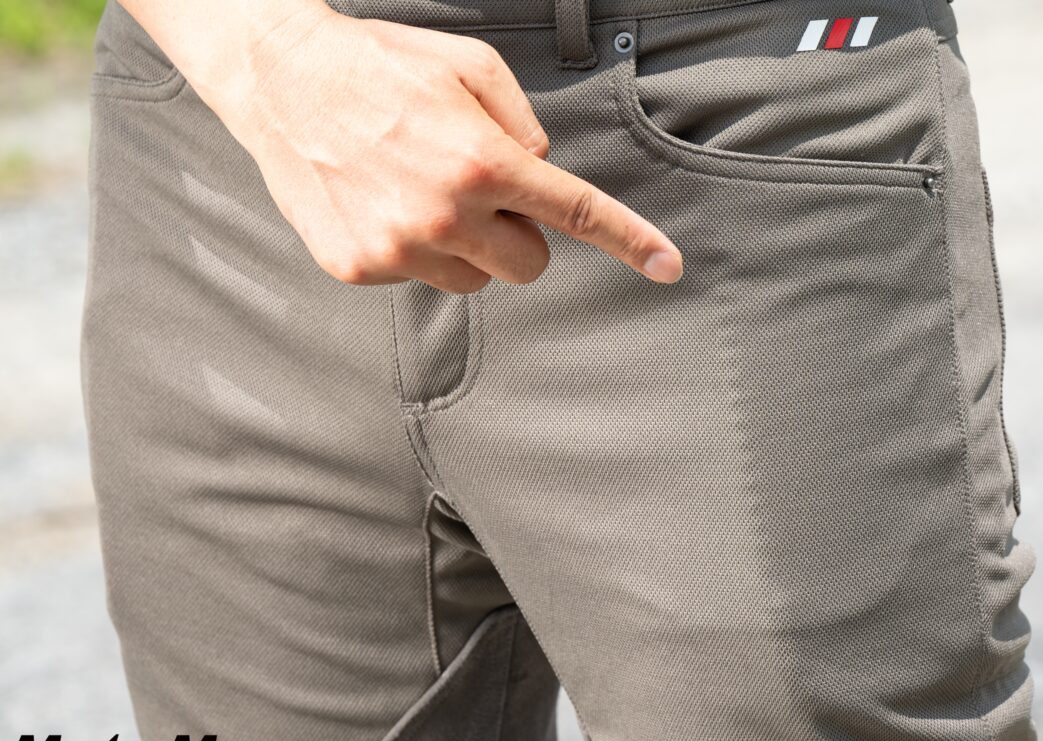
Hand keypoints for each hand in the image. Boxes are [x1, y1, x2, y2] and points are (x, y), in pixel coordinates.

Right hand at [199, 6, 683, 290]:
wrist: (280, 77)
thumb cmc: (384, 65)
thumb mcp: (472, 65)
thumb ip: (523, 126)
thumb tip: (540, 177)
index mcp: (483, 161)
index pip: (574, 213)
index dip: (628, 241)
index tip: (669, 267)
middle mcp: (443, 214)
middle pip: (526, 267)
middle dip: (517, 237)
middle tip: (479, 193)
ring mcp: (397, 248)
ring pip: (470, 279)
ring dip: (462, 244)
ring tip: (418, 190)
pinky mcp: (357, 266)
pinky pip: (416, 275)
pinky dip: (410, 247)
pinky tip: (379, 201)